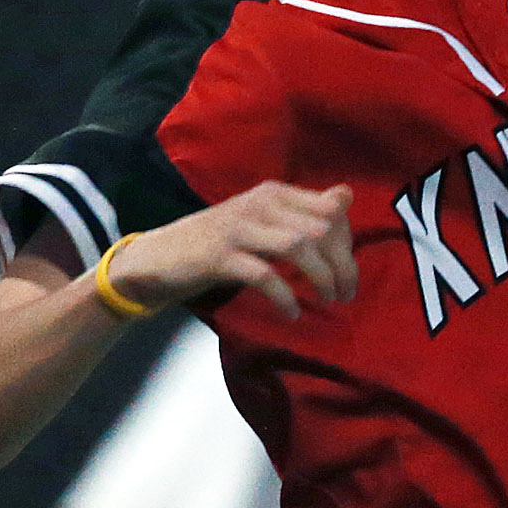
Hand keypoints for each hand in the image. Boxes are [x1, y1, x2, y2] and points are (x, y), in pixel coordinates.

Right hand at [112, 181, 357, 321]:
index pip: (329, 211)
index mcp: (273, 193)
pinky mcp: (220, 256)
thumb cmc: (221, 241)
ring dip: (320, 278)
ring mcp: (238, 229)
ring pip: (297, 247)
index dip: (346, 242)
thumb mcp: (264, 220)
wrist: (160, 256)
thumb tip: (347, 194)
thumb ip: (304, 210)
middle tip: (346, 292)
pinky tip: (292, 314)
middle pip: (319, 231)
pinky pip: (265, 276)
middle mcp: (257, 204)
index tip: (347, 268)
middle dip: (340, 265)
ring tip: (328, 299)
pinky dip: (285, 297)